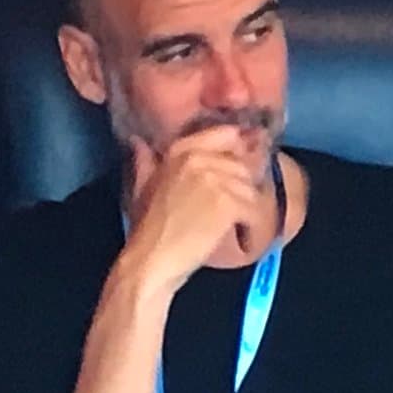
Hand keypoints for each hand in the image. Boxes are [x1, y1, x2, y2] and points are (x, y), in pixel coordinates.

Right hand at [123, 126, 261, 294]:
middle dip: (244, 186)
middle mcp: (199, 158)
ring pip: (251, 188)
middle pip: (243, 165)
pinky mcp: (228, 203)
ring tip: (237, 224)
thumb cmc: (145, 227)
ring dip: (248, 208)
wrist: (152, 258)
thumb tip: (138, 142)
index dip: (238, 149)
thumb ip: (146, 162)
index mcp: (179, 151)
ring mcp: (215, 179)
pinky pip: (255, 210)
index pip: (226, 134)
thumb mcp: (142, 188)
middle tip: (237, 207)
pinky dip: (253, 225)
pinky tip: (243, 235)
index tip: (243, 163)